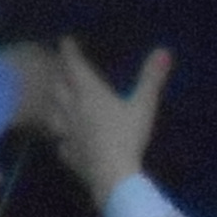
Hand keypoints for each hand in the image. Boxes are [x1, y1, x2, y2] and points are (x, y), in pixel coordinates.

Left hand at [18, 41, 167, 200]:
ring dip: (53, 106)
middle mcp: (73, 110)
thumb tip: (163, 51)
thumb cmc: (127, 136)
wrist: (112, 176)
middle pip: (58, 88)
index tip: (65, 41)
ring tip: (56, 102)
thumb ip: (151, 78)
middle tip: (61, 70)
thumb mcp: (143, 105)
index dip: (69, 52)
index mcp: (90, 94)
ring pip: (53, 115)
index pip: (75, 67)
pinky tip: (65, 143)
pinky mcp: (70, 155)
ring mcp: (68, 134)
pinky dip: (61, 140)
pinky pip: (61, 145)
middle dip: (59, 76)